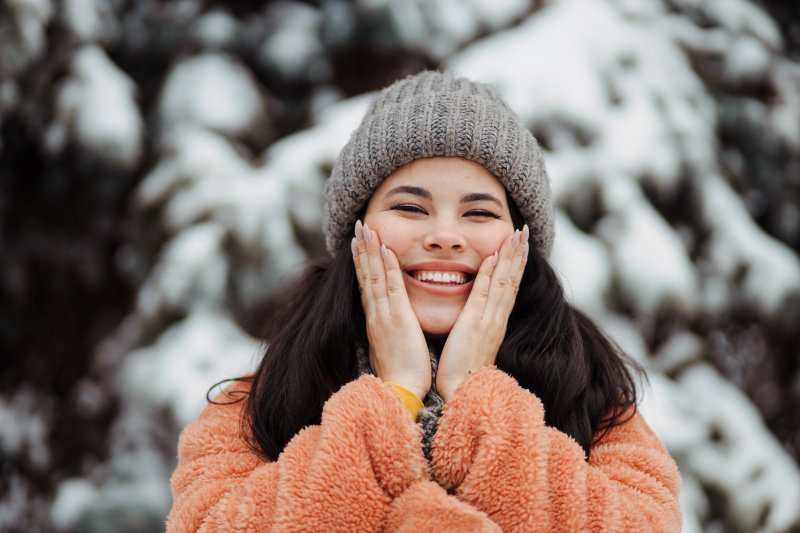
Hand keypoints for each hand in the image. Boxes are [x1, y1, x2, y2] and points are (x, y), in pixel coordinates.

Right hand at [353, 220, 430, 400]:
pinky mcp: (397, 320)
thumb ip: (391, 331)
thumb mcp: (392, 347)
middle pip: (366, 276)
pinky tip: (387, 251)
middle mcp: (376, 315)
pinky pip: (391, 289)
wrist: (400, 392)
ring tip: (366, 229)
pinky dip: (387, 268)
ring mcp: (384, 316)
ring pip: (374, 277)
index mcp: (376, 320)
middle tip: (359, 226)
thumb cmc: (401, 373)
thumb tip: (392, 325)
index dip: (363, 263)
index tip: (360, 243)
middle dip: (362, 250)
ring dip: (371, 251)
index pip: (367, 285)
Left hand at [436, 225, 528, 401]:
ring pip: (503, 282)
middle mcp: (496, 319)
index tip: (519, 244)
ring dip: (510, 257)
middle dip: (518, 253)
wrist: (461, 393)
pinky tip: (493, 256)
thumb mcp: (472, 344)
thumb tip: (474, 317)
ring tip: (517, 235)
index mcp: (494, 323)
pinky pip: (484, 294)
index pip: (507, 287)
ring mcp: (488, 321)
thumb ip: (475, 327)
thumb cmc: (462, 372)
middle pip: (511, 280)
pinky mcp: (475, 325)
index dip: (515, 265)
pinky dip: (490, 274)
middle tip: (524, 230)